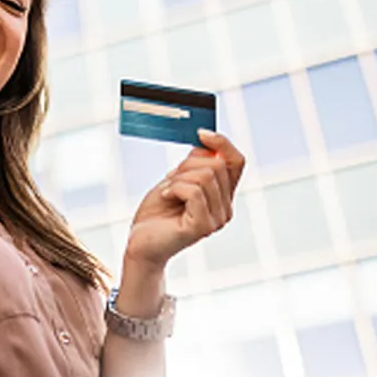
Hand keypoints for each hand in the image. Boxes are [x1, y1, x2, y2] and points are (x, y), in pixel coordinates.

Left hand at [124, 129, 245, 269]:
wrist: (140, 244)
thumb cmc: (156, 214)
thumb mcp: (175, 181)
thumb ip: (194, 165)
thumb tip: (207, 144)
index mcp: (222, 196)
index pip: (236, 162)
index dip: (222, 143)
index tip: (201, 133)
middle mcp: (225, 209)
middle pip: (217, 165)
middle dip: (187, 165)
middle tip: (169, 182)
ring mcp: (216, 220)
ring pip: (205, 176)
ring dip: (177, 179)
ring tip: (167, 193)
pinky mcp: (202, 227)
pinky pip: (193, 191)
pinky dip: (173, 189)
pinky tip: (164, 198)